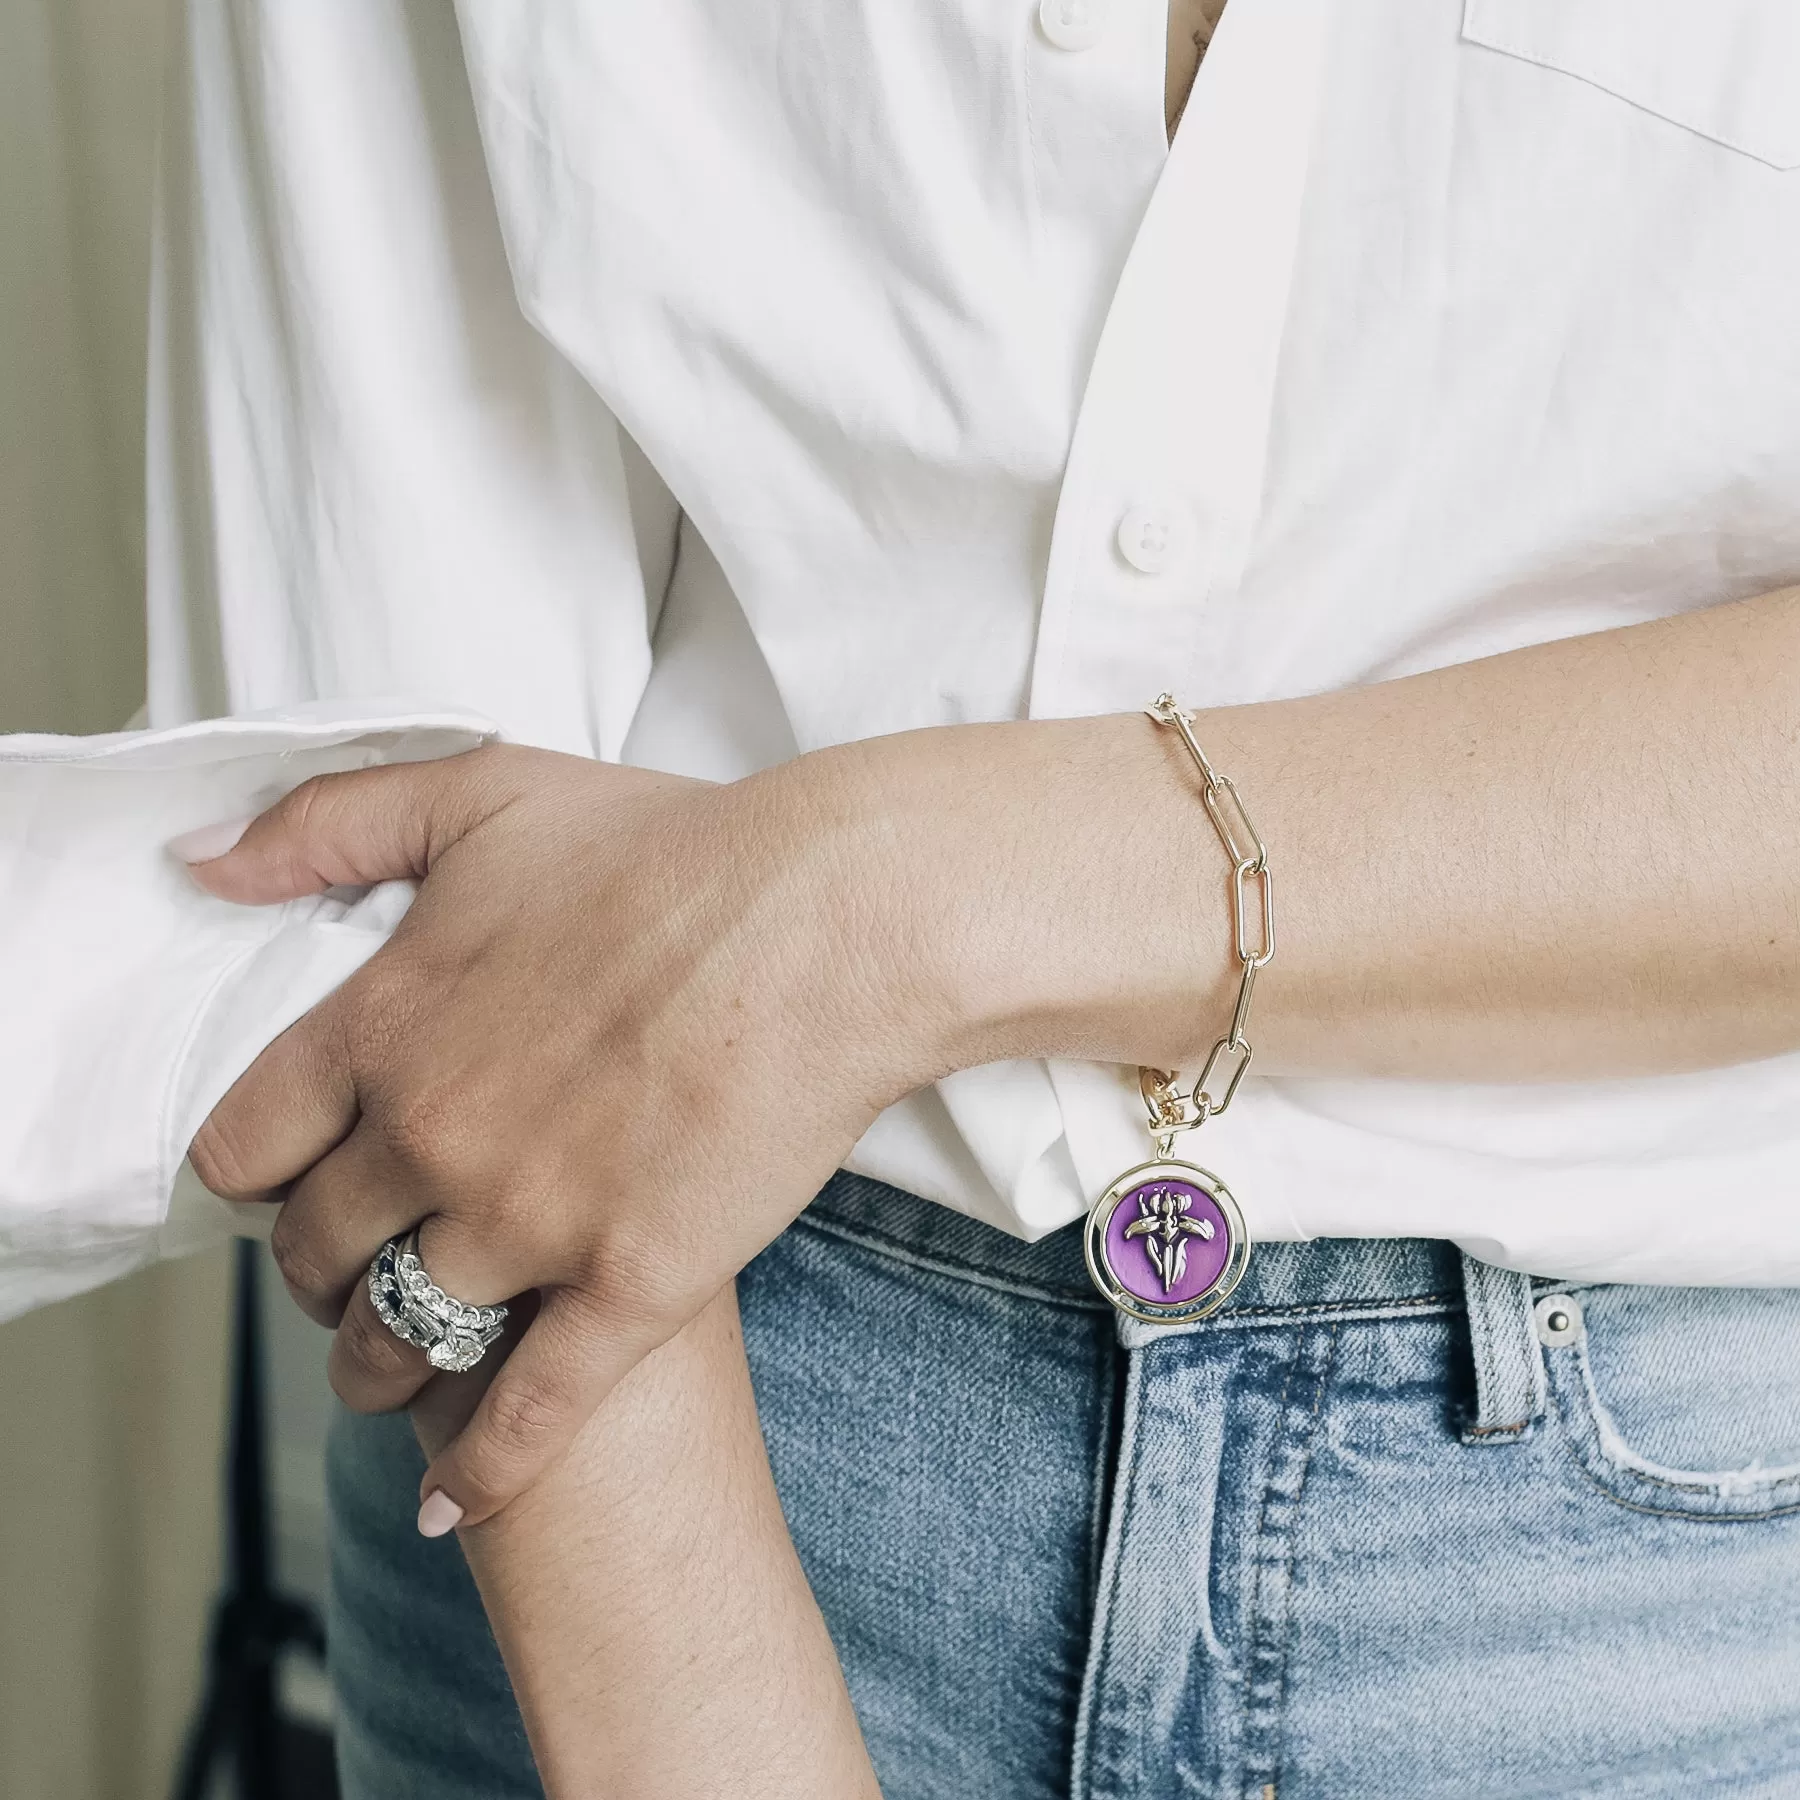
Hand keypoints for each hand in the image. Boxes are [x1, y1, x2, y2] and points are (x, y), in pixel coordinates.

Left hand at [186, 743, 941, 1526]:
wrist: (831, 921)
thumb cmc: (672, 850)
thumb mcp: (484, 792)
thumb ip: (328, 822)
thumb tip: (203, 863)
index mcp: (386, 1025)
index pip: (244, 1148)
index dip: (257, 1175)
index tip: (288, 1181)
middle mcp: (433, 1136)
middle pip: (312, 1255)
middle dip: (316, 1271)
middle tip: (348, 1270)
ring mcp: (529, 1221)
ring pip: (397, 1343)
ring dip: (376, 1369)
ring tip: (391, 1370)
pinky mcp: (629, 1287)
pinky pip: (527, 1415)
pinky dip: (480, 1472)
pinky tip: (454, 1502)